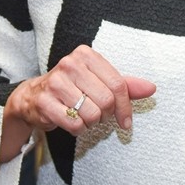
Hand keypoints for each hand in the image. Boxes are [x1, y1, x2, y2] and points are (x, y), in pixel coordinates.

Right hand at [4, 44, 155, 135]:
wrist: (33, 96)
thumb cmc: (71, 88)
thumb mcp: (98, 81)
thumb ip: (124, 85)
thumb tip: (151, 88)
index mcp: (86, 55)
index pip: (118, 84)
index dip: (125, 107)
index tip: (125, 121)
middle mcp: (70, 64)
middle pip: (106, 100)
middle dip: (105, 115)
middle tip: (97, 114)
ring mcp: (55, 82)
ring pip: (91, 114)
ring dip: (91, 123)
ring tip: (82, 116)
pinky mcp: (44, 101)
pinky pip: (75, 124)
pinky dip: (78, 129)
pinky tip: (70, 120)